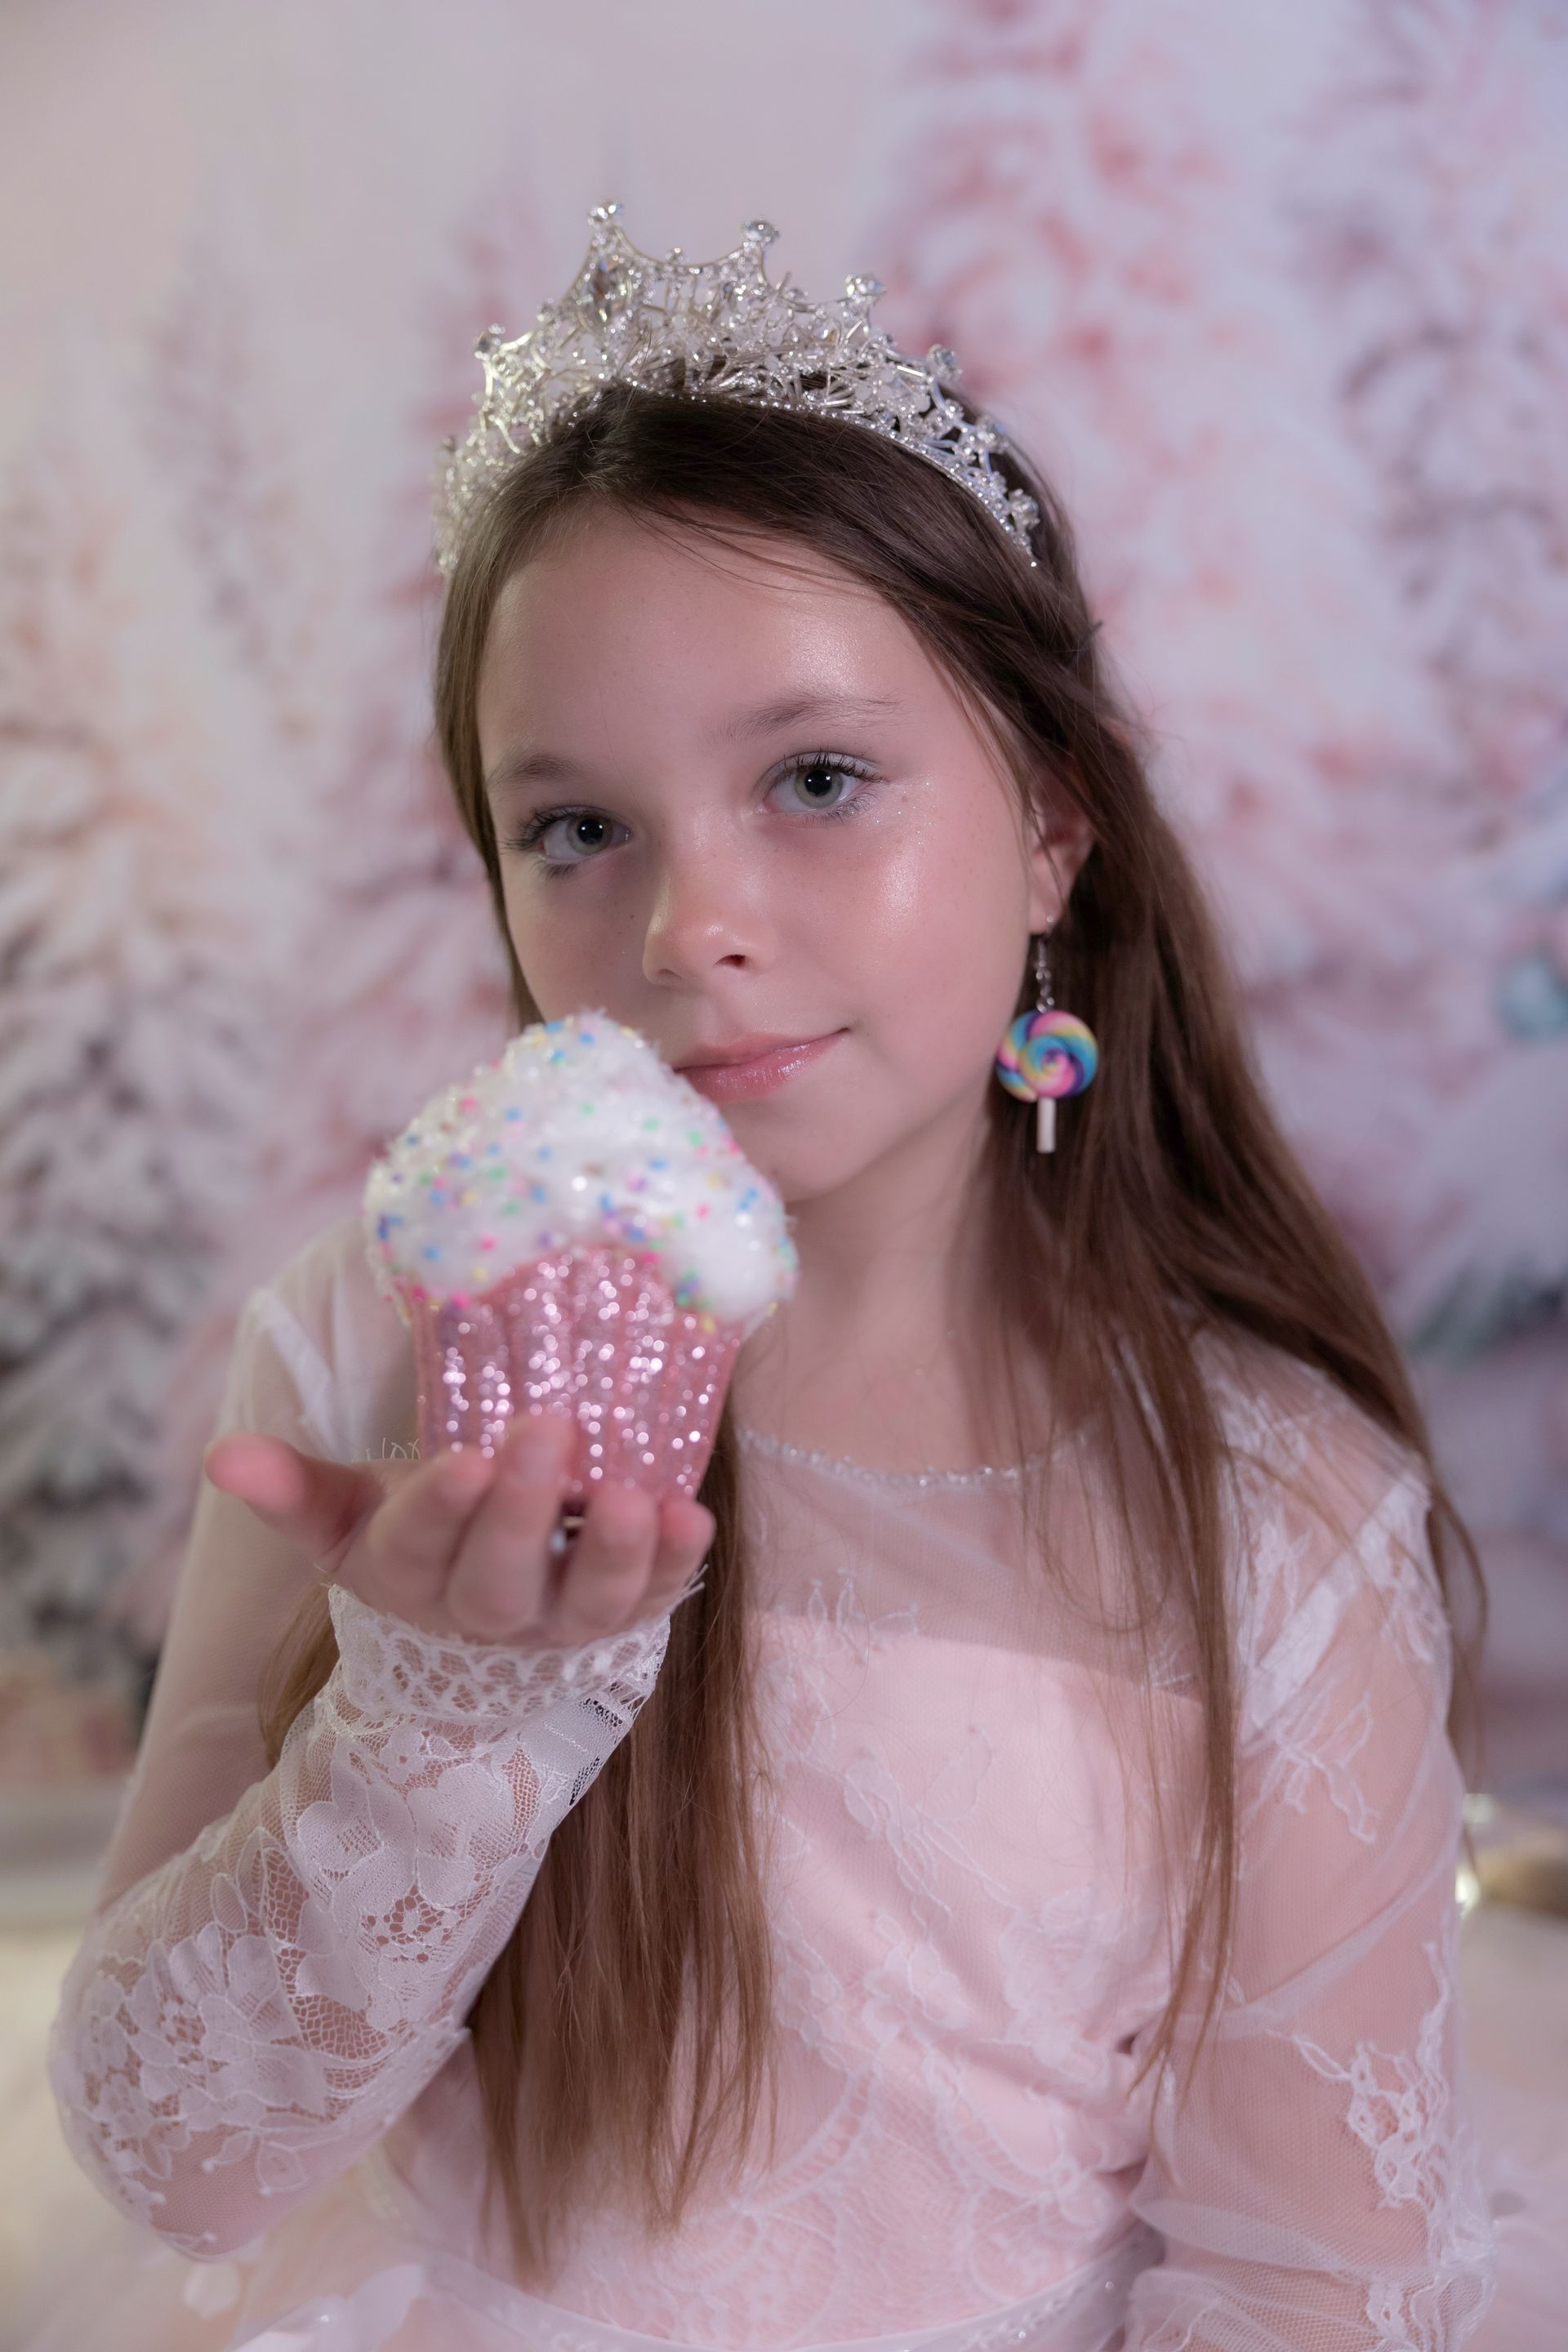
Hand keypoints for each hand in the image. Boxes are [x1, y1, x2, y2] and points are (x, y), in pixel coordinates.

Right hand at [203, 1409, 714, 1648]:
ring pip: (586, 1606)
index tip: (466, 1458)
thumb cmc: (414, 1533)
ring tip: (630, 1495)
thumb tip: (221, 1458)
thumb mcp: (348, 1513)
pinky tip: (688, 1515)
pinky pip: (652, 1598)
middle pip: (500, 1578)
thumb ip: (293, 1487)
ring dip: (611, 1552)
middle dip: (523, 1511)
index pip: (417, 1546)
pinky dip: (672, 1562)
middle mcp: (484, 1610)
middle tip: (547, 1429)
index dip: (440, 1508)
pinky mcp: (623, 1613)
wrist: (481, 1612)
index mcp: (408, 1574)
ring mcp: (558, 1619)